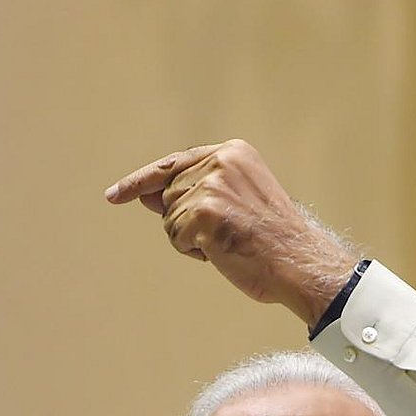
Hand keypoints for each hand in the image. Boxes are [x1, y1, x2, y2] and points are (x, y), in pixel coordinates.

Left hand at [105, 139, 358, 328]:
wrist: (300, 263)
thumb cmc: (273, 242)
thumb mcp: (237, 203)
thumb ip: (195, 193)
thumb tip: (147, 195)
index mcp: (234, 153)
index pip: (175, 164)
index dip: (141, 181)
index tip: (115, 195)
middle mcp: (221, 162)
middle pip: (169, 195)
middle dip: (185, 222)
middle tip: (224, 237)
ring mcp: (211, 186)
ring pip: (169, 218)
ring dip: (190, 239)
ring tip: (227, 244)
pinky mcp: (204, 212)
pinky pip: (176, 236)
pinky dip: (193, 251)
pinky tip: (221, 252)